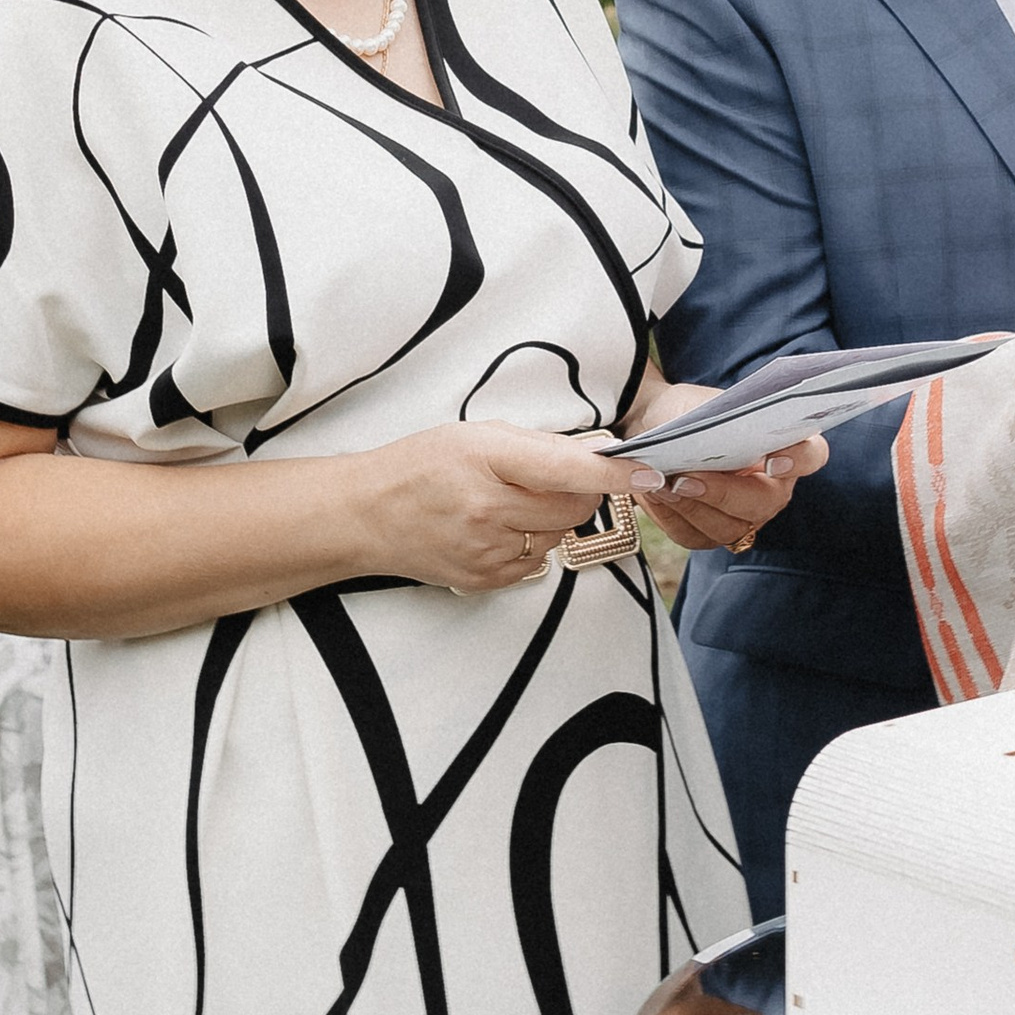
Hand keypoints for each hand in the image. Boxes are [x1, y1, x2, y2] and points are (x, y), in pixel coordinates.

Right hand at [364, 422, 665, 593]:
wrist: (365, 515)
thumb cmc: (422, 465)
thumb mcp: (476, 435)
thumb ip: (540, 445)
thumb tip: (600, 453)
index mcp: (487, 459)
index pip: (568, 468)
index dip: (615, 471)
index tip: (649, 471)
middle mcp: (489, 508)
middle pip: (575, 505)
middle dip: (579, 489)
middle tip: (550, 477)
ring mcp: (488, 550)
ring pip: (559, 534)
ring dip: (553, 518)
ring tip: (511, 502)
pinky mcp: (487, 579)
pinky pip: (538, 561)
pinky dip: (531, 542)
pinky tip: (497, 527)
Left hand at [622, 380, 829, 558]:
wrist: (655, 426)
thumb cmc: (690, 411)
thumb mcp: (704, 404)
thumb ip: (719, 420)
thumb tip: (714, 439)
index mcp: (785, 447)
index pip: (811, 455)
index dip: (798, 459)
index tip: (772, 457)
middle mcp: (773, 488)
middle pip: (762, 503)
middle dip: (722, 493)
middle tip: (685, 479)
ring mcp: (745, 516)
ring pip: (726, 527)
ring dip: (689, 507)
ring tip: (659, 483)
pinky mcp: (712, 533)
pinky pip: (694, 535)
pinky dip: (670, 515)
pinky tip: (652, 494)